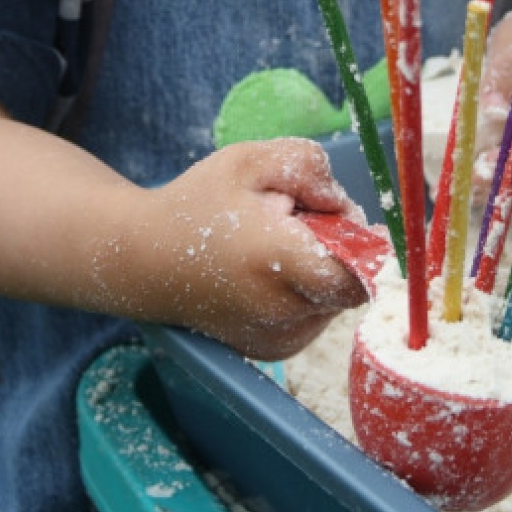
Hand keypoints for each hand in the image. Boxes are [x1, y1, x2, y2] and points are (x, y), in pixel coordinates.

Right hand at [100, 138, 367, 359]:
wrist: (144, 261)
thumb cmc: (199, 204)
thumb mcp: (250, 160)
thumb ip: (307, 166)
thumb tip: (345, 202)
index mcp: (277, 264)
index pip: (358, 274)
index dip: (367, 245)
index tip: (348, 219)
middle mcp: (282, 313)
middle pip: (350, 282)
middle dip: (339, 247)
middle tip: (295, 220)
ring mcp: (278, 339)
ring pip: (336, 300)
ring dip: (323, 269)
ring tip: (276, 246)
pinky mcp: (274, 351)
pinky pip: (316, 315)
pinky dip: (307, 290)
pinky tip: (270, 271)